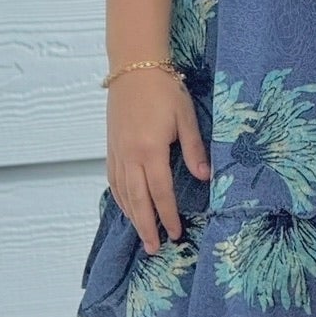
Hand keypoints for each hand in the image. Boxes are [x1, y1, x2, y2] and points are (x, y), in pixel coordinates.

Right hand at [107, 68, 210, 254]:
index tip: (176, 233)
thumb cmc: (164, 89)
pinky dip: (119, 197)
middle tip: (154, 248)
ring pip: (122, 193)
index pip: (161, 192)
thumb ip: (194, 149)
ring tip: (141, 234)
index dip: (168, 215)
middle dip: (147, 226)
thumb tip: (204, 177)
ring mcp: (117, 152)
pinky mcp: (111, 146)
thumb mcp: (185, 117)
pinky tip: (126, 206)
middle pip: (137, 200)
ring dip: (132, 216)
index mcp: (151, 150)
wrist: (134, 68)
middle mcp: (130, 156)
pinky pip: (113, 180)